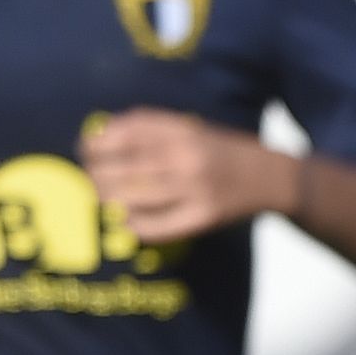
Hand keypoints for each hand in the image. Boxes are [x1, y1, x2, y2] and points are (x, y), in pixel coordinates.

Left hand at [82, 110, 286, 242]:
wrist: (271, 176)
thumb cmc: (222, 151)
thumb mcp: (191, 128)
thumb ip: (152, 128)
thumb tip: (103, 134)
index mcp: (182, 132)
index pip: (126, 135)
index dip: (97, 143)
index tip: (84, 149)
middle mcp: (186, 159)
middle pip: (125, 168)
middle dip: (98, 174)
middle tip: (88, 178)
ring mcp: (195, 190)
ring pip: (136, 197)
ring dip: (110, 200)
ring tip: (99, 198)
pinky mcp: (203, 217)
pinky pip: (160, 226)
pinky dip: (137, 226)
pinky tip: (126, 223)